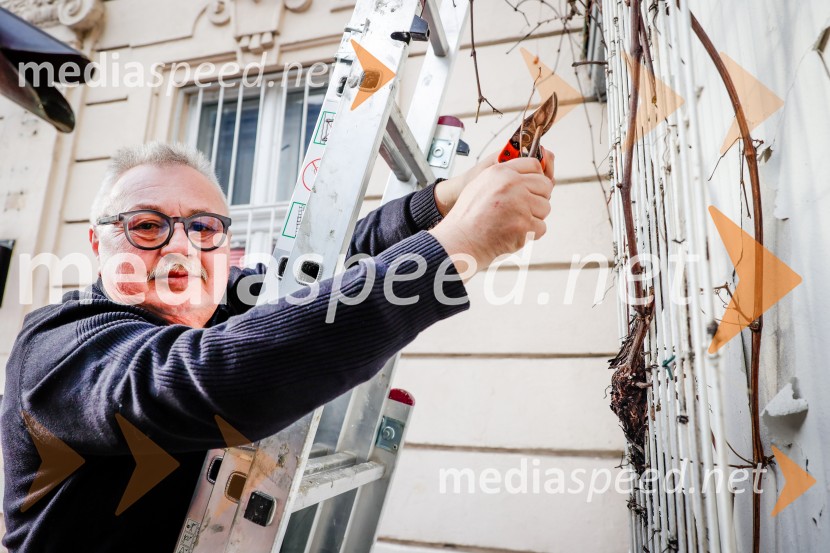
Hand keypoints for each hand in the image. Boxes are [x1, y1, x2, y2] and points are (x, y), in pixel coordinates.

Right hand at [429, 149, 554, 277]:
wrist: (460, 241)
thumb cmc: (467, 218)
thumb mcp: (480, 185)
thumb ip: (503, 178)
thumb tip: (527, 178)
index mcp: (500, 172)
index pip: (534, 165)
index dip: (536, 177)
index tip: (533, 187)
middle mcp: (512, 184)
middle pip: (544, 186)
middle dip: (538, 198)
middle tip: (523, 210)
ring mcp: (520, 204)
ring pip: (545, 207)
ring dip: (534, 217)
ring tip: (513, 223)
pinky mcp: (525, 224)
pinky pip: (541, 227)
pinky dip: (531, 234)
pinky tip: (513, 234)